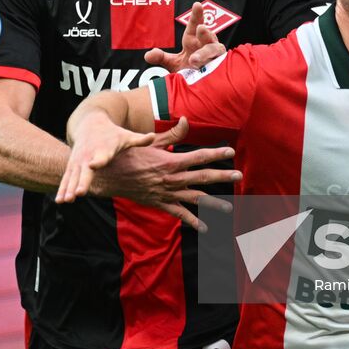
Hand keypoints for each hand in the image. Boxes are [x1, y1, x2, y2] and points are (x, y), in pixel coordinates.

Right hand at [57, 111, 158, 204]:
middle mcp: (89, 156)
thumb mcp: (126, 135)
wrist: (90, 123)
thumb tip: (153, 136)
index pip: (102, 156)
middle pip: (84, 170)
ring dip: (68, 188)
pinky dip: (62, 188)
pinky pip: (66, 178)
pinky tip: (59, 201)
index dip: (98, 161)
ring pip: (72, 176)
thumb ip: (139, 140)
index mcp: (104, 149)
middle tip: (79, 193)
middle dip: (81, 181)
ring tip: (65, 201)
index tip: (93, 165)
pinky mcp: (72, 164)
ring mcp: (78, 160)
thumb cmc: (112, 134)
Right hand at [58, 117, 238, 232]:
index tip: (231, 152)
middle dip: (223, 176)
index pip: (200, 157)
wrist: (108, 176)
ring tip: (230, 208)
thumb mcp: (150, 141)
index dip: (216, 154)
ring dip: (214, 204)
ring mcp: (167, 193)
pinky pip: (180, 215)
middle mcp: (172, 179)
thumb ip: (171, 133)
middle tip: (239, 175)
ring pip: (195, 199)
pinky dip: (193, 222)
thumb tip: (186, 119)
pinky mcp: (160, 204)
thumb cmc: (128, 155)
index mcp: (171, 161)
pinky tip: (206, 228)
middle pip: (203, 177)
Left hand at [144, 2, 224, 72]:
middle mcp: (207, 44)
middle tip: (200, 28)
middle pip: (208, 35)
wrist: (199, 85)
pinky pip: (219, 64)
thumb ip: (161, 58)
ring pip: (214, 50)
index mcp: (194, 40)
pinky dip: (212, 65)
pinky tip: (205, 68)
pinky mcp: (221, 67)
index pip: (195, 25)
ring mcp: (215, 56)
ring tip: (193, 59)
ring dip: (204, 53)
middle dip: (204, 31)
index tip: (197, 5)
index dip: (196, 15)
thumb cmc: (189, 70)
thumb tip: (147, 55)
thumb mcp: (173, 63)